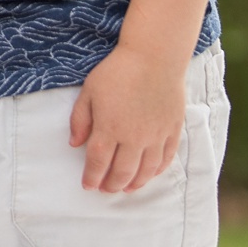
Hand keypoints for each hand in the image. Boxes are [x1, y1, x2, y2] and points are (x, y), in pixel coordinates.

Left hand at [69, 44, 184, 192]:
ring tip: (125, 188)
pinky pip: (165, 159)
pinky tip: (148, 174)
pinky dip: (156, 171)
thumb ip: (80, 119)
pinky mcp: (172, 130)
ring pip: (145, 171)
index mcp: (110, 127)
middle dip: (111, 185)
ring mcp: (155, 135)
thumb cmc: (118, 71)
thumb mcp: (90, 91)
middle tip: (105, 189)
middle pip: (122, 172)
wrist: (155, 57)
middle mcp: (134, 137)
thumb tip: (75, 144)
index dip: (92, 177)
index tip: (88, 185)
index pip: (98, 162)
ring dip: (134, 183)